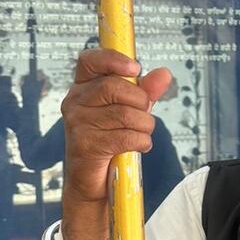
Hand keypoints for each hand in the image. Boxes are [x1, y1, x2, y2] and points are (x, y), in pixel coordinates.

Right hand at [62, 48, 171, 205]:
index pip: (90, 60)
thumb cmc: (111, 140)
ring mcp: (77, 123)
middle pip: (113, 87)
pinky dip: (141, 142)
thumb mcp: (130, 110)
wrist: (93, 181)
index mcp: (82, 87)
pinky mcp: (85, 145)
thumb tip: (164, 74)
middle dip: (140, 101)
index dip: (113, 59)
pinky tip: (138, 146)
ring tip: (141, 134)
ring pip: (125, 114)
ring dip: (144, 126)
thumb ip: (146, 91)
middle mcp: (74, 102)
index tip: (136, 69)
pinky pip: (126, 137)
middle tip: (144, 115)